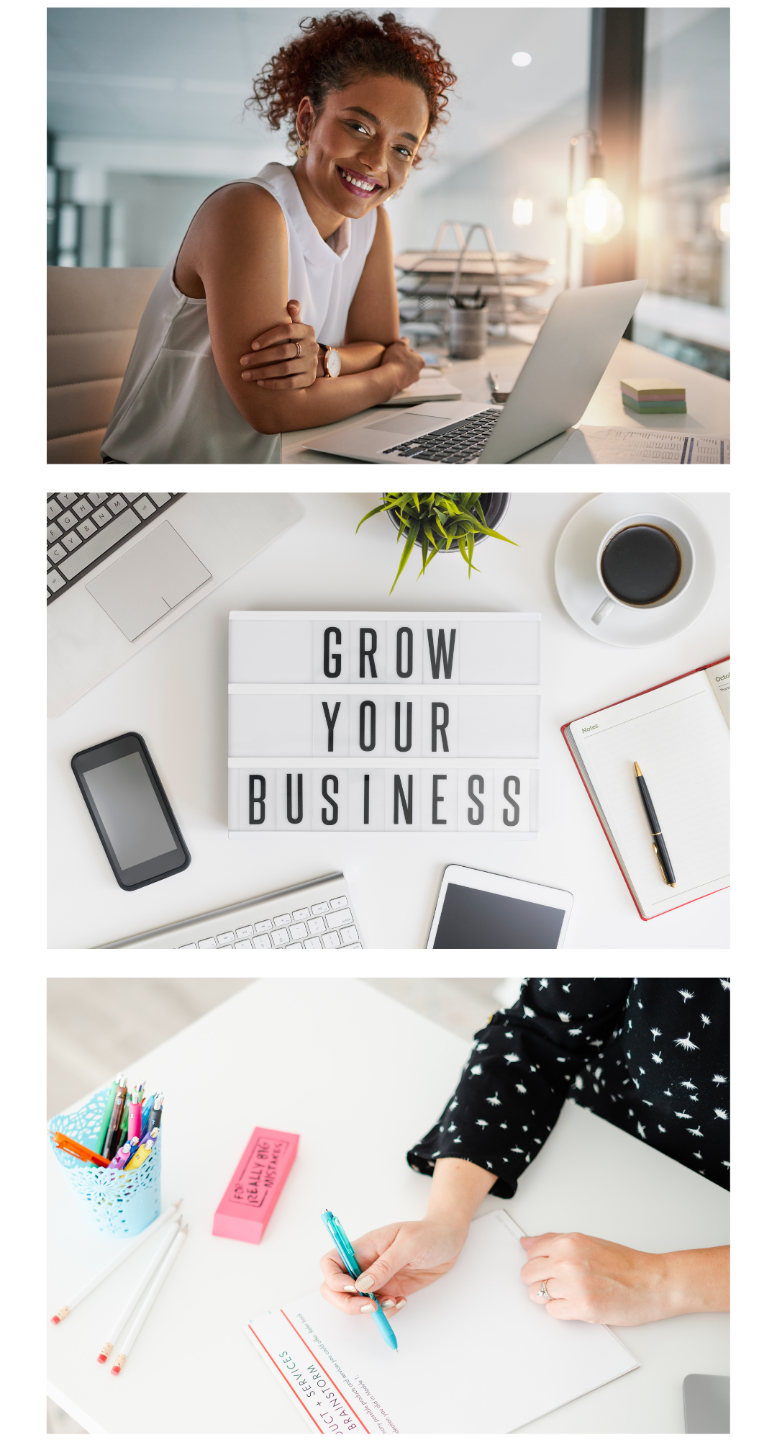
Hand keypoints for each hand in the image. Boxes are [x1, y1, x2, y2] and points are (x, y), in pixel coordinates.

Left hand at [239, 300, 318, 388]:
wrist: (310, 362)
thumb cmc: (295, 340)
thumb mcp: (296, 326)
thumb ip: (292, 314)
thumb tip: (291, 305)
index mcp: (307, 331)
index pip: (287, 330)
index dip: (268, 337)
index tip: (251, 345)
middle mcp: (311, 347)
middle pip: (283, 352)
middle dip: (260, 357)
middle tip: (242, 361)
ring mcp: (311, 364)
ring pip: (284, 369)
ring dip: (263, 372)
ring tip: (245, 374)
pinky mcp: (309, 379)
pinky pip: (289, 384)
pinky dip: (273, 384)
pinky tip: (259, 383)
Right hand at [320, 1218, 467, 1317]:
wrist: (449, 1240)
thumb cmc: (429, 1234)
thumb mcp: (408, 1244)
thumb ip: (385, 1265)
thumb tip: (362, 1285)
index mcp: (364, 1247)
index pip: (331, 1263)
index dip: (334, 1279)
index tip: (354, 1288)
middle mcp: (365, 1264)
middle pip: (335, 1289)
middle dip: (347, 1304)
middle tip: (371, 1306)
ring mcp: (377, 1279)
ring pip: (355, 1303)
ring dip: (370, 1310)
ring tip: (395, 1301)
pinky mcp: (390, 1291)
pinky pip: (377, 1309)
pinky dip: (386, 1312)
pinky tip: (403, 1300)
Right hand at [379, 337, 424, 393]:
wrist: (389, 379)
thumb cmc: (396, 360)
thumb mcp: (400, 344)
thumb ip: (405, 340)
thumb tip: (405, 340)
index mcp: (421, 361)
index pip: (412, 353)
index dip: (403, 350)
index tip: (396, 351)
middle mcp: (418, 373)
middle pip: (409, 363)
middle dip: (402, 360)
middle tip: (392, 358)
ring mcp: (410, 382)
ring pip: (404, 372)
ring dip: (397, 369)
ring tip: (389, 366)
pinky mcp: (402, 388)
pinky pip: (398, 379)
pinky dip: (394, 376)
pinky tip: (387, 373)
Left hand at [520, 1231, 676, 1325]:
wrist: (652, 1283)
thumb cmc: (626, 1263)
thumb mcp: (588, 1242)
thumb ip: (554, 1241)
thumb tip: (526, 1242)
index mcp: (569, 1242)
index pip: (531, 1252)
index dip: (538, 1261)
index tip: (546, 1266)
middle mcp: (568, 1261)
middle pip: (528, 1274)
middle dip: (538, 1279)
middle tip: (556, 1282)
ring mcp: (574, 1286)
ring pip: (537, 1294)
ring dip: (549, 1296)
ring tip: (569, 1293)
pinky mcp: (582, 1309)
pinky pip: (552, 1311)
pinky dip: (561, 1310)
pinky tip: (576, 1303)